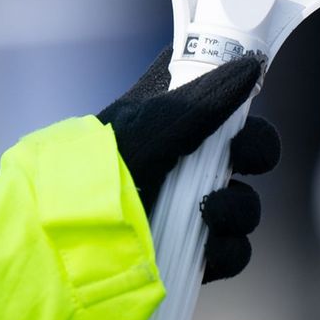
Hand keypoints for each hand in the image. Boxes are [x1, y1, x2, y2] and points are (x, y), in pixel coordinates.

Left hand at [98, 48, 279, 282]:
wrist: (65, 241)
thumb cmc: (94, 172)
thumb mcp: (148, 125)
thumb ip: (205, 97)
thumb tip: (251, 65)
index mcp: (177, 125)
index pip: (232, 112)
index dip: (247, 116)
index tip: (242, 123)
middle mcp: (188, 166)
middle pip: (252, 156)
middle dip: (254, 157)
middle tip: (237, 162)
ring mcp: (192, 212)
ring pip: (247, 206)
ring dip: (238, 209)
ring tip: (209, 213)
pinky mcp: (191, 254)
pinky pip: (233, 251)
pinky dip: (225, 250)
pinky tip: (204, 249)